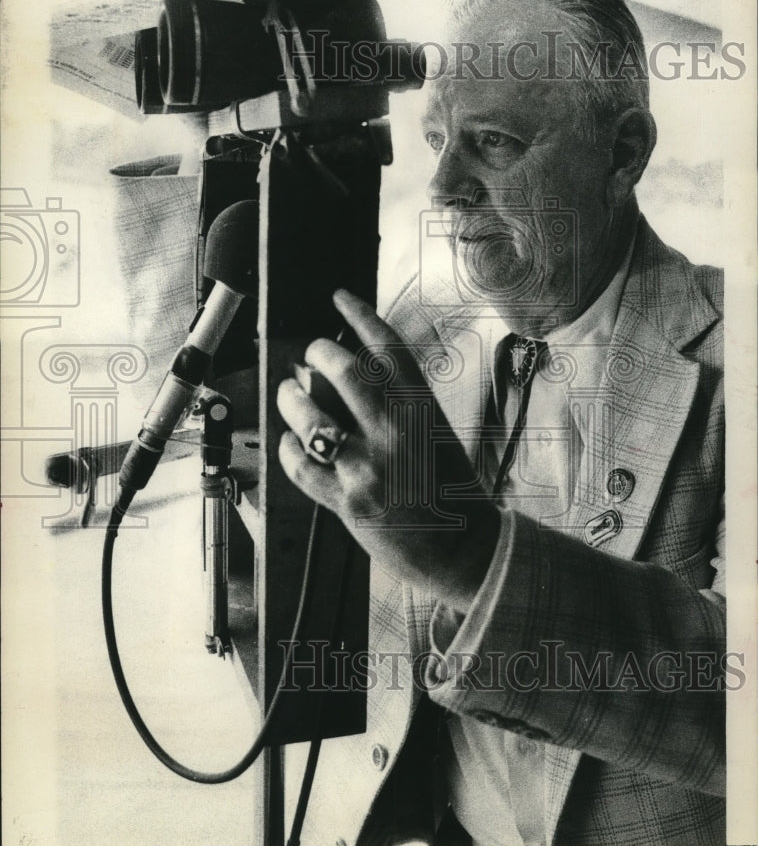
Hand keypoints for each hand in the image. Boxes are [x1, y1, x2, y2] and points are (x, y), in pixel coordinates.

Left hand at [277, 289, 499, 612]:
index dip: (360, 315)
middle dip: (318, 352)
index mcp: (423, 409)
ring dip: (291, 398)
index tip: (341, 297)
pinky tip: (291, 442)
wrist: (463, 548)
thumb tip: (345, 374)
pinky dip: (289, 447)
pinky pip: (300, 464)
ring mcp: (368, 466)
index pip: (388, 347)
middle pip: (343, 371)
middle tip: (311, 353)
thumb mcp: (434, 433)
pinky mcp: (347, 500)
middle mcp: (395, 431)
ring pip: (310, 414)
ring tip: (290, 393)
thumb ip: (398, 404)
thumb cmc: (450, 488)